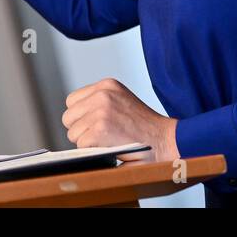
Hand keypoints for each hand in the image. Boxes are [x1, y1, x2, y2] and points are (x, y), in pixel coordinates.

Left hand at [62, 78, 180, 163]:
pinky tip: (110, 148)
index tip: (95, 125)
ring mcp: (101, 111)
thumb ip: (99, 102)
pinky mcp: (100, 129)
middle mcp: (102, 94)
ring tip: (108, 141)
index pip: (72, 101)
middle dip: (81, 130)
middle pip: (68, 117)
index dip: (81, 117)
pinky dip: (93, 151)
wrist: (168, 141)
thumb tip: (73, 118)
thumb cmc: (145, 128)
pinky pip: (81, 145)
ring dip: (87, 142)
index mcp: (107, 85)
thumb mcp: (122, 102)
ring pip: (73, 133)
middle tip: (102, 136)